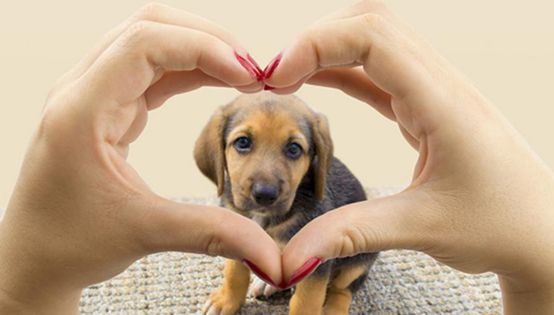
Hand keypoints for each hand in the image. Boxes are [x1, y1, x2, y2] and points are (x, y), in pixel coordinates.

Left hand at [0, 4, 280, 313]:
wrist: (35, 258)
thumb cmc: (71, 244)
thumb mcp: (145, 233)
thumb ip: (212, 232)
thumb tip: (271, 253)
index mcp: (81, 111)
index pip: (145, 45)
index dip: (204, 50)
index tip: (248, 77)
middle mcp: (82, 91)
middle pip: (149, 28)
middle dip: (207, 41)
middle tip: (253, 71)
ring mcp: (92, 95)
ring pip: (151, 43)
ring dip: (200, 51)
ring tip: (243, 76)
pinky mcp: (106, 107)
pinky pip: (151, 70)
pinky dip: (189, 70)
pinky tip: (218, 82)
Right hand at [265, 1, 553, 312]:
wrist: (542, 236)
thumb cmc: (499, 228)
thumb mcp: (421, 228)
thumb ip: (350, 234)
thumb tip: (286, 260)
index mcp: (444, 104)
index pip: (374, 39)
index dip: (317, 44)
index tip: (277, 77)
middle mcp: (443, 87)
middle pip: (373, 26)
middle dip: (317, 40)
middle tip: (275, 77)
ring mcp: (438, 95)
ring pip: (378, 45)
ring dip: (330, 52)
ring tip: (287, 78)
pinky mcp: (430, 111)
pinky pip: (382, 75)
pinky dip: (345, 72)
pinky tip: (318, 82)